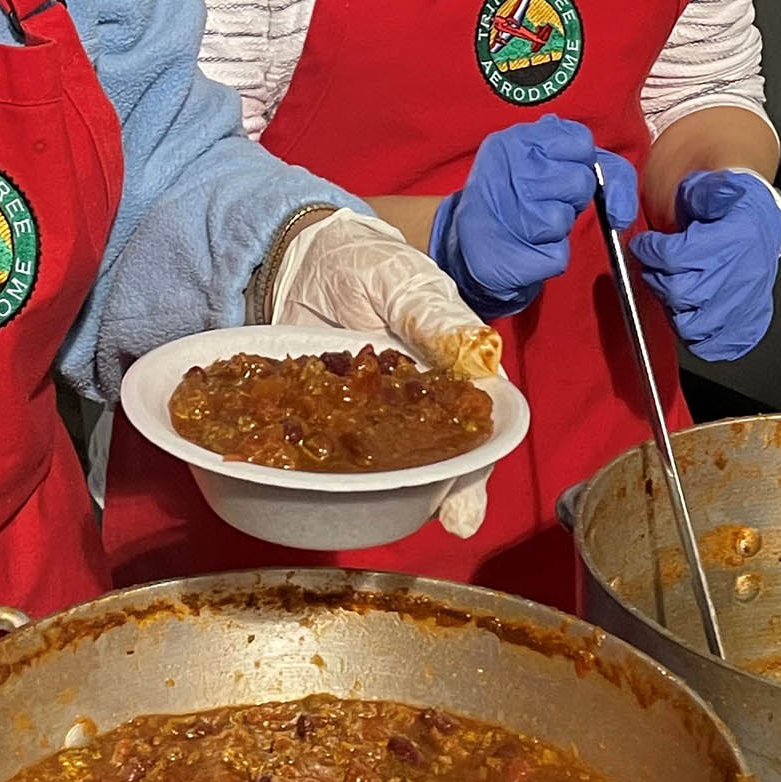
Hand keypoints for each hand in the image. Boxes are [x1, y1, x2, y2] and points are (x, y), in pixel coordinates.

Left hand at [267, 209, 507, 537]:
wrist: (301, 257)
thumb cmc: (368, 265)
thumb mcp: (405, 284)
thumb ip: (435, 319)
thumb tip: (479, 352)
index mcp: (445, 377)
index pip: (473, 432)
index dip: (474, 473)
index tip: (467, 512)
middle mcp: (410, 408)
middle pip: (431, 463)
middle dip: (436, 497)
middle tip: (443, 524)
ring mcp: (362, 418)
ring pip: (376, 467)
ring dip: (374, 494)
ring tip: (370, 517)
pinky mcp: (317, 418)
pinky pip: (318, 448)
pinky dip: (311, 467)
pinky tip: (301, 486)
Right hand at [429, 118, 637, 319]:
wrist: (470, 242)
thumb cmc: (521, 197)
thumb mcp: (554, 164)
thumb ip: (603, 169)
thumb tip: (620, 210)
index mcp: (518, 139)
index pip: (582, 142)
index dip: (581, 162)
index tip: (561, 171)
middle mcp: (510, 168)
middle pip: (580, 182)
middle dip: (571, 197)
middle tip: (542, 200)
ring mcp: (508, 209)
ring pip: (566, 220)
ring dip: (556, 228)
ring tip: (529, 223)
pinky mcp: (509, 251)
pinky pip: (558, 255)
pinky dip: (548, 255)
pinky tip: (525, 246)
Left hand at [628, 171, 780, 359]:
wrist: (754, 215)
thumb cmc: (727, 203)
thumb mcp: (709, 185)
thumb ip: (701, 193)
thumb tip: (703, 197)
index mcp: (738, 236)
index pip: (677, 258)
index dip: (651, 252)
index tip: (644, 245)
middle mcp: (746, 273)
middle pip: (682, 295)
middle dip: (657, 279)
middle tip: (653, 266)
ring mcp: (748, 302)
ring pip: (695, 327)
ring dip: (673, 309)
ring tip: (672, 287)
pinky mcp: (749, 321)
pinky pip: (718, 346)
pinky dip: (698, 338)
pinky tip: (691, 313)